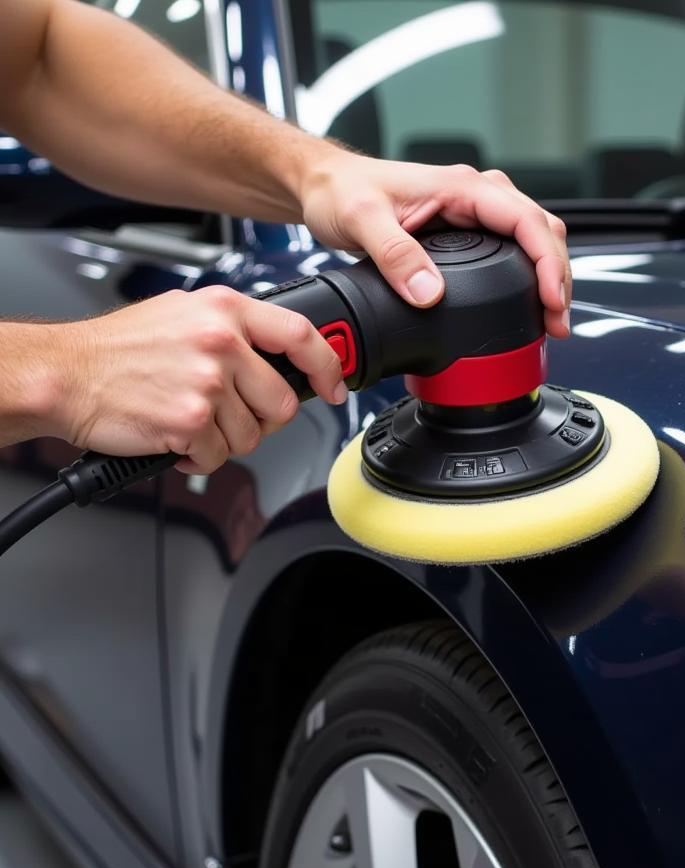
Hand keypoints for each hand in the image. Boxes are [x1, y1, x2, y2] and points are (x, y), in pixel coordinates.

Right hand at [47, 286, 343, 472]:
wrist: (66, 373)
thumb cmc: (120, 348)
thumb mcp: (183, 314)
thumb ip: (235, 330)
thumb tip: (279, 354)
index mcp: (226, 310)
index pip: (301, 334)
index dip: (329, 366)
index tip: (335, 386)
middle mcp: (221, 342)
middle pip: (283, 402)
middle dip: (261, 420)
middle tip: (230, 415)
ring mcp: (208, 382)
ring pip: (252, 436)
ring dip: (224, 440)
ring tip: (191, 420)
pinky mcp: (191, 420)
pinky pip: (220, 456)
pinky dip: (200, 457)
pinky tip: (176, 436)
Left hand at [300, 151, 571, 338]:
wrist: (324, 187)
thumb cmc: (341, 191)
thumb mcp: (362, 221)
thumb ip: (396, 255)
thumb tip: (430, 293)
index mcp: (461, 188)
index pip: (527, 221)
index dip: (547, 263)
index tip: (550, 300)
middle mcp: (474, 196)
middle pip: (542, 230)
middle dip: (558, 276)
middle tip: (556, 322)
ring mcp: (472, 212)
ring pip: (533, 238)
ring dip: (549, 275)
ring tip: (550, 318)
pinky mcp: (466, 230)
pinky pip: (513, 247)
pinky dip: (528, 274)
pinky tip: (526, 301)